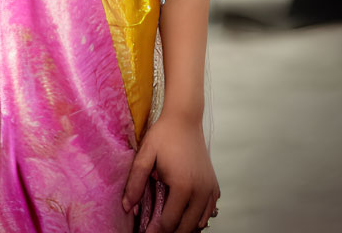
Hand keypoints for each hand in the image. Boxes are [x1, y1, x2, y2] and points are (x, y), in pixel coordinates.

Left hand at [121, 111, 219, 232]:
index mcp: (183, 186)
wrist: (185, 119)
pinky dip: (197, 218)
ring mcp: (210, 190)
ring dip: (184, 227)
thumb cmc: (164, 135)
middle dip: (169, 232)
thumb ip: (135, 182)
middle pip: (186, 228)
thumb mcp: (145, 155)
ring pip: (199, 223)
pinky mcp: (214, 186)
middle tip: (153, 230)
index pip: (169, 222)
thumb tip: (127, 206)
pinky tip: (184, 213)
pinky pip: (208, 212)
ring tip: (167, 223)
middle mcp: (200, 192)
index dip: (155, 231)